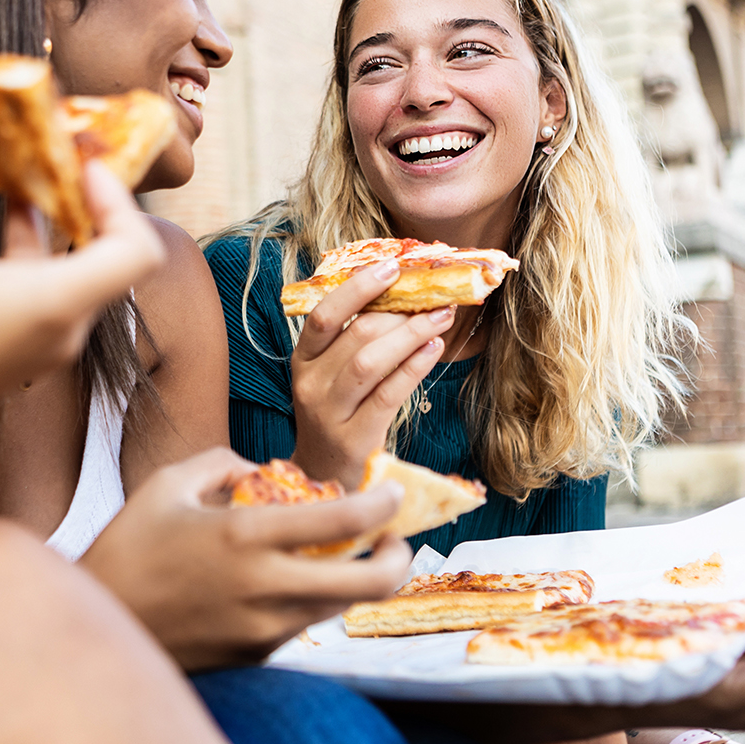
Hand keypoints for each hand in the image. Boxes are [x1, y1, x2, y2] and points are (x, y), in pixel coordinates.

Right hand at [0, 92, 164, 461]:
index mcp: (59, 305)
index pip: (137, 250)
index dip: (120, 200)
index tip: (81, 163)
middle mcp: (62, 332)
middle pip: (105, 258)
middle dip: (81, 202)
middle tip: (53, 158)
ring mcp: (38, 350)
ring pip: (66, 276)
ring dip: (45, 226)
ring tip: (13, 176)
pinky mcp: (11, 356)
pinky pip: (40, 297)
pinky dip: (24, 256)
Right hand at [80, 447, 413, 670]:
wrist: (99, 624)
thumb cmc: (128, 546)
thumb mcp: (167, 485)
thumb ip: (222, 464)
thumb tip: (261, 470)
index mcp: (245, 535)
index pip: (345, 519)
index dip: (385, 504)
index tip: (395, 491)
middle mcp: (264, 586)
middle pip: (368, 583)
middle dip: (398, 559)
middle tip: (395, 541)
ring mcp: (263, 628)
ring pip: (341, 606)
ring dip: (357, 580)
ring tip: (350, 556)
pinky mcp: (255, 655)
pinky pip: (302, 622)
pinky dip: (311, 598)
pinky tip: (292, 580)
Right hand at [289, 262, 453, 485]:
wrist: (322, 477)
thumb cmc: (336, 416)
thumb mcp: (330, 377)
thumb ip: (351, 341)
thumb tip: (400, 295)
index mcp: (302, 362)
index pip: (323, 315)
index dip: (357, 288)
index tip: (391, 267)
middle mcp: (309, 385)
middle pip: (355, 335)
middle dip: (399, 311)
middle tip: (434, 296)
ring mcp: (328, 415)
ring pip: (370, 362)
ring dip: (410, 334)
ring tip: (442, 316)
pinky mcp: (353, 440)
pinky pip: (388, 395)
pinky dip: (413, 367)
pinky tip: (434, 348)